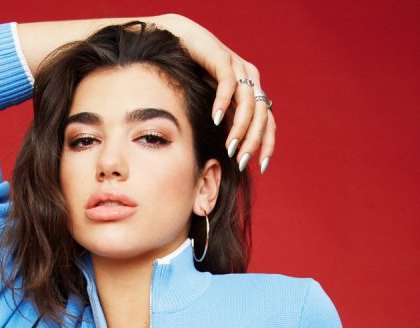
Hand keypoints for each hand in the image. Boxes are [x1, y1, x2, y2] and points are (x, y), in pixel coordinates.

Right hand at [152, 14, 274, 173]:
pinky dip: (223, 102)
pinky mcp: (223, 58)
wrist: (179, 40)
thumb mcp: (212, 100)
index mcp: (251, 90)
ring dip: (240, 128)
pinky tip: (215, 119)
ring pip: (248, 103)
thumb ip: (223, 119)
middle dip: (253, 142)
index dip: (267, 143)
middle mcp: (250, 78)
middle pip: (261, 115)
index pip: (267, 121)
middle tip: (241, 162)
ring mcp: (238, 67)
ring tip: (230, 147)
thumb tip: (227, 148)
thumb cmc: (192, 72)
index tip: (263, 167)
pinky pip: (228, 84)